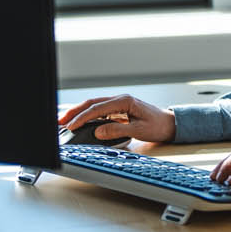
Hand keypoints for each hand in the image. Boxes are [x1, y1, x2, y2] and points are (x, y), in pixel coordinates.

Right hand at [57, 93, 176, 145]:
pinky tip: (79, 121)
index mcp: (125, 101)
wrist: (170, 124)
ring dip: (79, 113)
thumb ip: (117, 130)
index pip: (98, 108)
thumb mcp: (138, 130)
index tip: (71, 126)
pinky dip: (87, 116)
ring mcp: (119, 104)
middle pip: (92, 103)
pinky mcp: (118, 110)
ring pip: (94, 106)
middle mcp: (120, 100)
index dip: (82, 117)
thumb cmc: (158, 126)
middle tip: (59, 121)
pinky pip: (99, 111)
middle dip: (74, 112)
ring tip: (64, 121)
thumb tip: (98, 131)